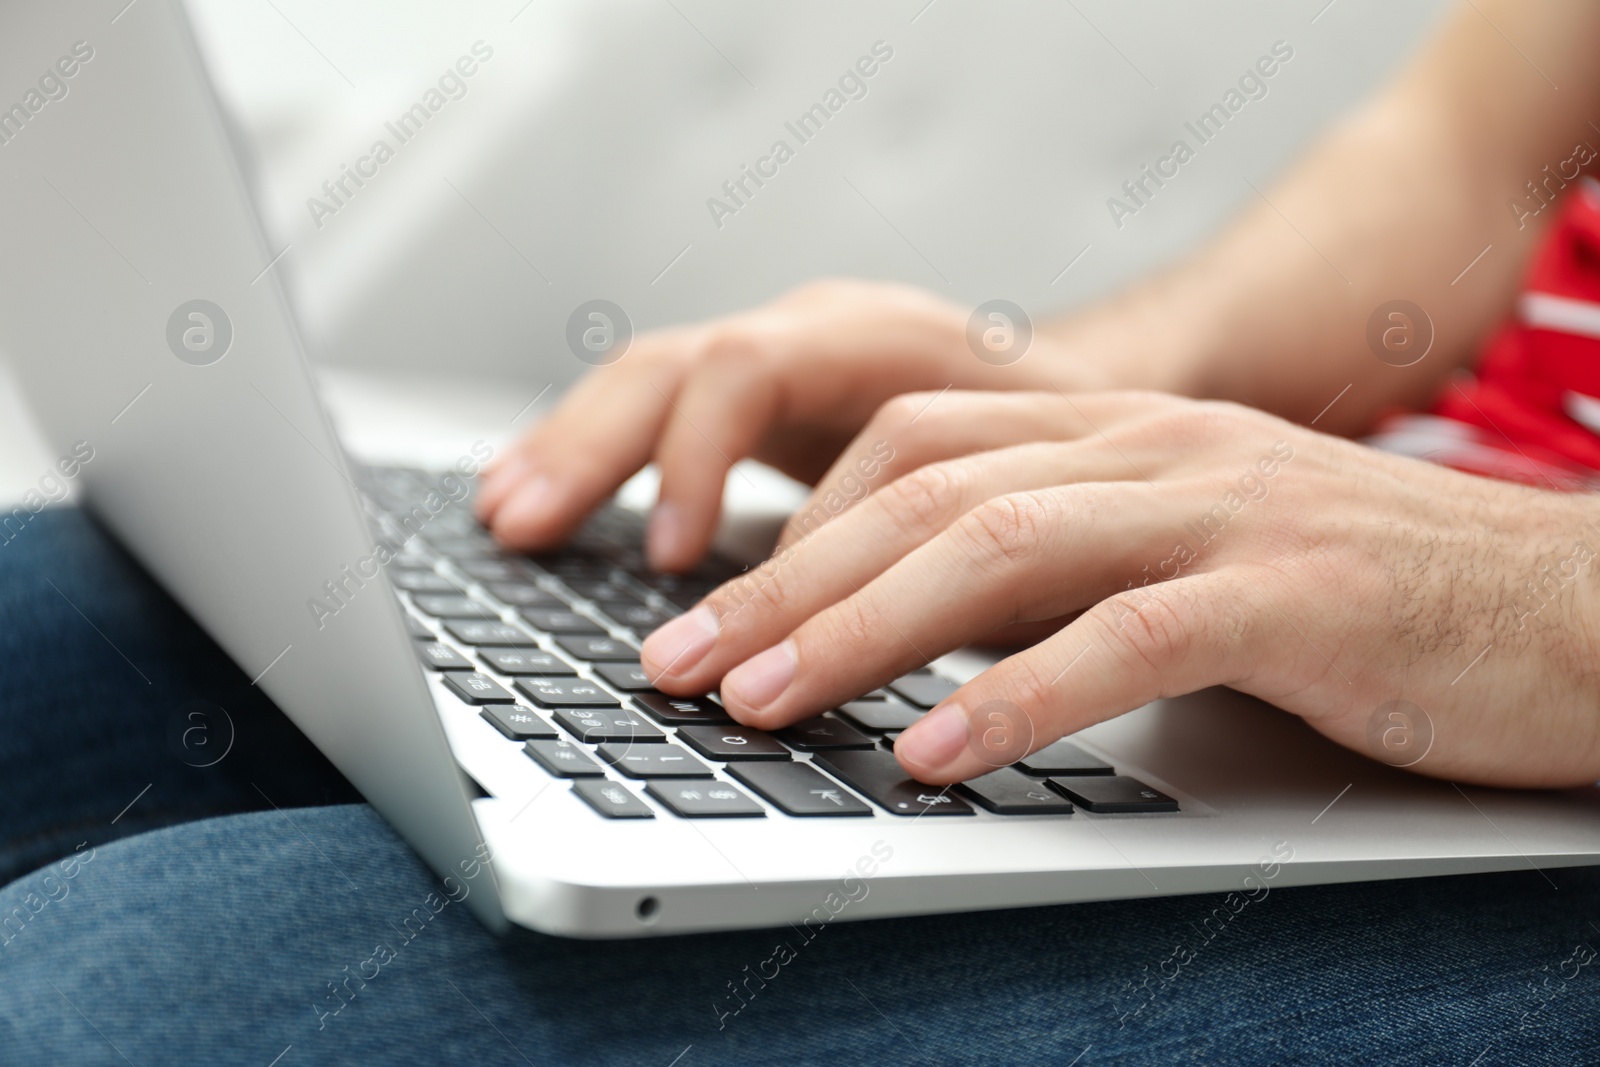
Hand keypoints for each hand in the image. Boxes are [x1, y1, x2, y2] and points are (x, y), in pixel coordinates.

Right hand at [474, 280, 1110, 571]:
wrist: (1099, 398)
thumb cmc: (1076, 465)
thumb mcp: (1029, 510)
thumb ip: (948, 556)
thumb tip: (853, 649)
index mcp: (884, 339)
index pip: (752, 371)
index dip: (695, 460)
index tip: (667, 558)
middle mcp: (821, 331)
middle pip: (675, 365)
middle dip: (591, 450)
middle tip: (524, 532)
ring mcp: (789, 355)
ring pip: (651, 379)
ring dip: (570, 449)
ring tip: (504, 518)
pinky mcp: (766, 398)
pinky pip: (660, 406)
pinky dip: (597, 453)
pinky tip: (546, 500)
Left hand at [639, 390, 1599, 787]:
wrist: (1563, 605)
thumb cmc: (1357, 595)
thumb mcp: (1181, 554)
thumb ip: (1060, 568)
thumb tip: (913, 641)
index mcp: (1117, 428)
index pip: (912, 440)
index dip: (793, 524)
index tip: (705, 609)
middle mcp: (1152, 447)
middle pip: (923, 492)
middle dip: (785, 584)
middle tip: (676, 666)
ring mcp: (1221, 510)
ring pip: (1000, 545)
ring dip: (860, 631)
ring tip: (760, 704)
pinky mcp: (1289, 595)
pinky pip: (1125, 636)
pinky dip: (1019, 695)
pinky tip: (936, 754)